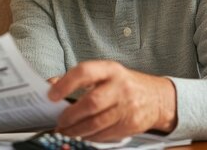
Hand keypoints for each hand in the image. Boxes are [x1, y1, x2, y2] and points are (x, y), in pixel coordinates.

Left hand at [48, 60, 176, 140]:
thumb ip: (78, 78)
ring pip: (97, 123)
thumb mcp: (104, 73)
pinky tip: (82, 134)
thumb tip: (50, 85)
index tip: (52, 95)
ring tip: (66, 131)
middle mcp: (120, 87)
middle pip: (91, 102)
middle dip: (71, 115)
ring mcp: (127, 107)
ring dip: (76, 130)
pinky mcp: (130, 124)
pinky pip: (105, 134)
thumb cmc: (123, 84)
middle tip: (59, 121)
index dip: (66, 83)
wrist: (156, 98)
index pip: (85, 72)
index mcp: (110, 69)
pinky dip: (90, 137)